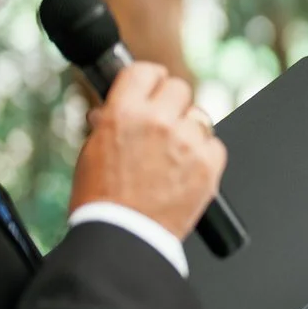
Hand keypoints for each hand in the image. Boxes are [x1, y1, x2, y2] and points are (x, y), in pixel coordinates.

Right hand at [69, 62, 224, 238]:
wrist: (124, 237)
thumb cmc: (102, 200)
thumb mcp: (93, 150)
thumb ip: (112, 121)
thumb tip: (117, 107)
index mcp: (124, 112)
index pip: (146, 71)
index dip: (150, 80)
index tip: (153, 87)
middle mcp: (158, 121)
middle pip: (179, 88)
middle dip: (171, 104)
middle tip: (163, 125)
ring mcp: (186, 142)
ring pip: (199, 117)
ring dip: (188, 131)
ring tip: (171, 156)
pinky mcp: (208, 165)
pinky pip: (215, 145)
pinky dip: (204, 156)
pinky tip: (185, 171)